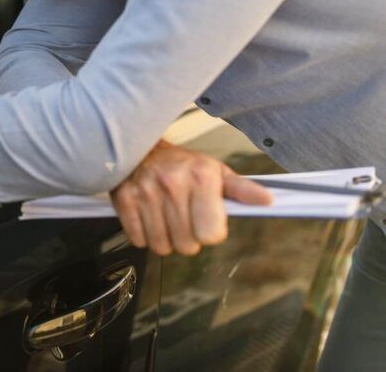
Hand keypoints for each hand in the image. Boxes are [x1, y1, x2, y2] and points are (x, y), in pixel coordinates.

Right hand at [110, 140, 272, 255]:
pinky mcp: (124, 200)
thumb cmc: (182, 164)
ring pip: (161, 246)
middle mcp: (173, 184)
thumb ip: (241, 189)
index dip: (209, 232)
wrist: (140, 146)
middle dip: (186, 238)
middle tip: (182, 218)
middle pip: (187, 245)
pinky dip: (143, 236)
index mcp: (201, 177)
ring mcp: (146, 193)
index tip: (203, 220)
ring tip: (164, 218)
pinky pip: (138, 240)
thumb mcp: (215, 171)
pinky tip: (147, 218)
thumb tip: (268, 201)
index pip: (211, 234)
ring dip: (164, 239)